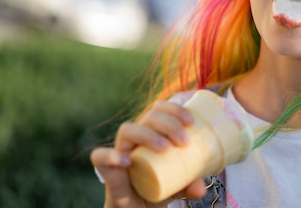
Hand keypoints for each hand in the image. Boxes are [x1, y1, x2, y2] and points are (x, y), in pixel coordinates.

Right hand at [90, 101, 206, 207]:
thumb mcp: (178, 186)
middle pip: (148, 116)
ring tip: (165, 148)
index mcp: (152, 133)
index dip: (174, 109)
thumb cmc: (157, 190)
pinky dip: (111, 156)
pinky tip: (127, 161)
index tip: (192, 121)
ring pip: (128, 129)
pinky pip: (100, 157)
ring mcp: (120, 151)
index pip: (160, 110)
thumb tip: (201, 189)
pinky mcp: (107, 170)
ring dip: (148, 135)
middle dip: (168, 123)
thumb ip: (190, 185)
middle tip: (184, 142)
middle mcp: (136, 138)